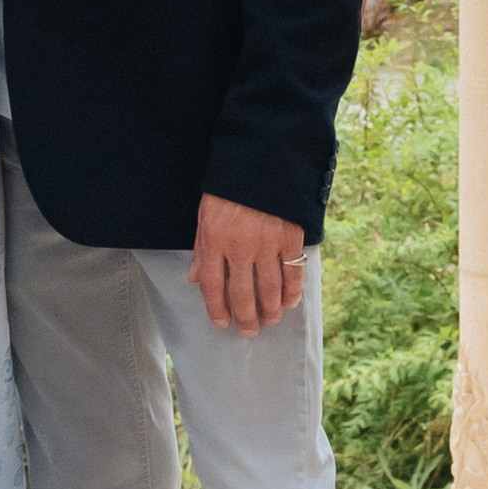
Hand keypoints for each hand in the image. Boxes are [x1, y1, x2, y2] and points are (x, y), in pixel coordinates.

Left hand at [188, 194, 307, 336]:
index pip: (212, 285)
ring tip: (269, 321)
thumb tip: (195, 279)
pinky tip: (288, 303)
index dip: (217, 309)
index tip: (222, 323)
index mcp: (214, 240)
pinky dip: (292, 292)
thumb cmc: (229, 187)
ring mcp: (267, 243)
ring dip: (268, 311)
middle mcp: (240, 246)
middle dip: (245, 318)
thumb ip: (202, 249)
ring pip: (268, 290)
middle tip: (249, 331)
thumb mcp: (206, 214)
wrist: (262, 157)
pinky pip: (292, 273)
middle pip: (241, 294)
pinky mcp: (291, 237)